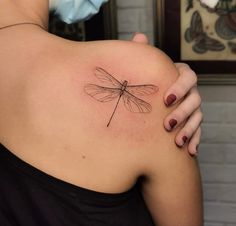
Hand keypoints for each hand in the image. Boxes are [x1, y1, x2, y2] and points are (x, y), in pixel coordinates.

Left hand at [131, 33, 202, 155]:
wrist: (154, 99)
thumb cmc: (150, 82)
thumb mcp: (146, 69)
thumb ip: (144, 54)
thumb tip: (139, 37)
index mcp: (180, 76)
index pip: (188, 77)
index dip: (179, 87)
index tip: (166, 99)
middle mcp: (191, 91)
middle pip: (195, 99)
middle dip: (183, 112)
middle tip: (167, 124)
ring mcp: (193, 107)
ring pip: (198, 117)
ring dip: (189, 130)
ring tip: (178, 142)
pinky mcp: (193, 121)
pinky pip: (198, 131)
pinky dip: (195, 140)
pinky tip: (190, 151)